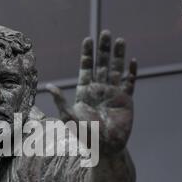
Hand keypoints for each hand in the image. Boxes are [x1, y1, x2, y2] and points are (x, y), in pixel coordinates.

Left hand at [47, 30, 136, 154]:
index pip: (86, 68)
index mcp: (85, 92)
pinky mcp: (126, 100)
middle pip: (102, 64)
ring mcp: (113, 94)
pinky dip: (132, 72)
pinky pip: (130, 83)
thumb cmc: (85, 136)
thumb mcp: (70, 118)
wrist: (105, 148)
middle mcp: (99, 90)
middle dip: (103, 49)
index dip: (87, 54)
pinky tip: (133, 61)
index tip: (88, 39)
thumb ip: (61, 102)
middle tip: (105, 32)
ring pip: (117, 70)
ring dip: (118, 55)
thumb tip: (48, 86)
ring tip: (119, 40)